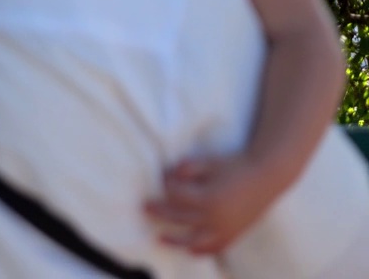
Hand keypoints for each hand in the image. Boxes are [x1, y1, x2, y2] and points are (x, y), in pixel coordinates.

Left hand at [144, 156, 280, 254]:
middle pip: (179, 217)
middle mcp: (215, 217)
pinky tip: (189, 250)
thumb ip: (187, 168)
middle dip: (160, 212)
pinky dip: (201, 250)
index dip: (167, 185)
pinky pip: (215, 248)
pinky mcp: (235, 234)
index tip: (162, 179)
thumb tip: (167, 175)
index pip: (176, 195)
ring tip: (160, 239)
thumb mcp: (209, 162)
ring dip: (175, 241)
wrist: (268, 177)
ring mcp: (225, 229)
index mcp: (208, 197)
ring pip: (194, 241)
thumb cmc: (236, 165)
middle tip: (145, 208)